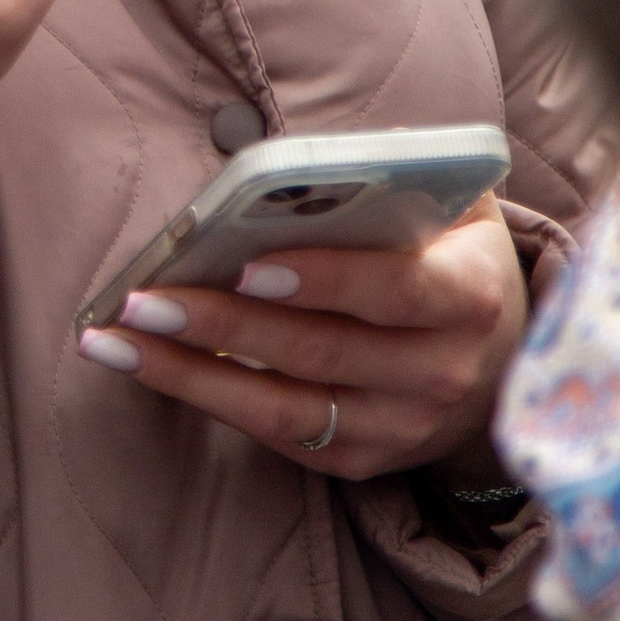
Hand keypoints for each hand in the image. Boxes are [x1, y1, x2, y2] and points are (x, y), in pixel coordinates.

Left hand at [79, 207, 526, 483]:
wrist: (500, 357)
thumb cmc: (451, 255)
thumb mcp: (453, 203)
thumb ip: (400, 174)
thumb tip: (309, 160)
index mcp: (470, 297)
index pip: (394, 290)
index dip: (323, 280)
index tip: (248, 267)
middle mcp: (442, 375)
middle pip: (321, 352)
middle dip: (224, 326)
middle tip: (146, 297)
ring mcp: (401, 427)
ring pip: (284, 409)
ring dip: (191, 375)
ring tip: (119, 339)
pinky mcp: (362, 460)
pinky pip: (277, 435)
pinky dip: (209, 400)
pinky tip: (150, 365)